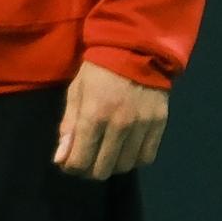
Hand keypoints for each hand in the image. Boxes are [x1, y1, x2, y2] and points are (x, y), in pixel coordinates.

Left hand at [49, 60, 167, 179]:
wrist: (136, 50)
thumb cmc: (99, 70)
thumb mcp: (76, 93)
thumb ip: (69, 127)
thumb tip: (61, 158)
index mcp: (95, 115)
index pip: (81, 160)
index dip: (71, 167)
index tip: (67, 162)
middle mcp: (120, 125)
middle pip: (103, 169)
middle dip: (89, 170)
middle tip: (85, 160)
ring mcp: (143, 126)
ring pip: (125, 166)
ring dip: (111, 166)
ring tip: (104, 155)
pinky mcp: (160, 124)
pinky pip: (146, 157)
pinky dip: (133, 159)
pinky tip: (125, 150)